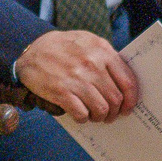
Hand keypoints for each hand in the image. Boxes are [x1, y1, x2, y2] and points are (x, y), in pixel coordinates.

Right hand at [13, 29, 139, 121]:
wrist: (30, 51)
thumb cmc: (62, 47)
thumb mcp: (87, 41)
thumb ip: (106, 56)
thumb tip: (124, 81)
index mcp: (102, 50)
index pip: (127, 81)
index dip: (131, 100)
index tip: (128, 108)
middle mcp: (92, 64)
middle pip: (115, 98)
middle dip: (115, 112)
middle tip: (110, 115)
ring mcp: (76, 78)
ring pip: (101, 109)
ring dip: (100, 117)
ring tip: (95, 116)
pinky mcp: (61, 91)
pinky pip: (81, 114)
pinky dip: (83, 118)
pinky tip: (80, 114)